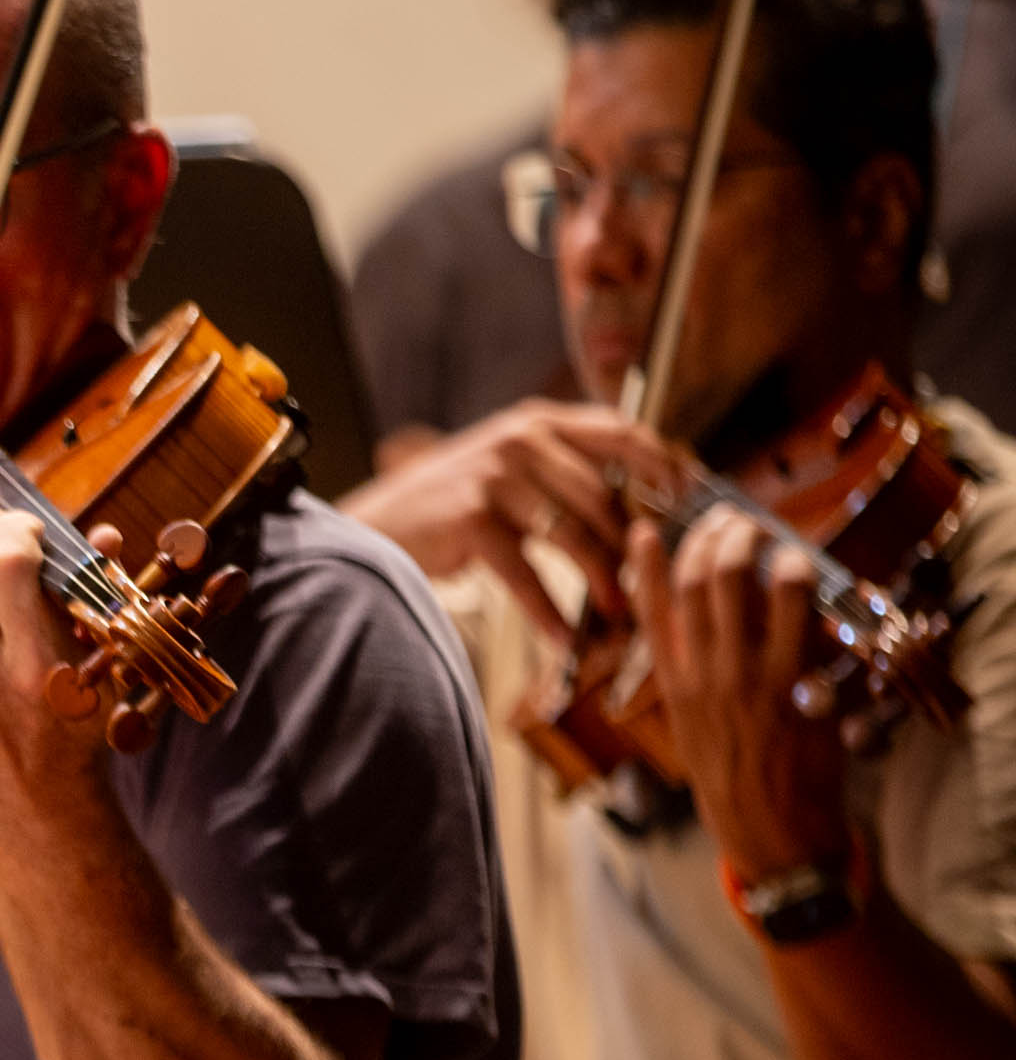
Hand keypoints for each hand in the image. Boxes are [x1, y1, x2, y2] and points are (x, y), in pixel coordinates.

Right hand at [340, 402, 684, 646]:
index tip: (688, 506)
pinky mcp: (472, 519)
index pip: (624, 433)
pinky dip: (548, 611)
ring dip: (601, 581)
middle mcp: (520, 440)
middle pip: (605, 496)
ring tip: (616, 615)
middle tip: (651, 581)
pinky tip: (562, 637)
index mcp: (537, 422)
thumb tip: (635, 504)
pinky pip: (528, 573)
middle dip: (633, 546)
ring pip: (575, 534)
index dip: (665, 469)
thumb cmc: (447, 506)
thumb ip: (561, 469)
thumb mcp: (505, 468)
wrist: (372, 526)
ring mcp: (495, 478)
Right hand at [628, 505, 849, 879]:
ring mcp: (750, 677)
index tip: (648, 528)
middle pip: (699, 579)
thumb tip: (707, 629)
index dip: (645, 560)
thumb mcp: (693, 729)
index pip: (649, 608)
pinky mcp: (796, 684)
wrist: (769, 832)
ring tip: (775, 537)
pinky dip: (803, 582)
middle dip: (718, 536)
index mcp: (672, 685)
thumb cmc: (733, 782)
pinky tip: (807, 570)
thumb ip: (695, 679)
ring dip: (765, 546)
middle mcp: (704, 675)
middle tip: (735, 521)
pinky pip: (799, 615)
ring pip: (749, 583)